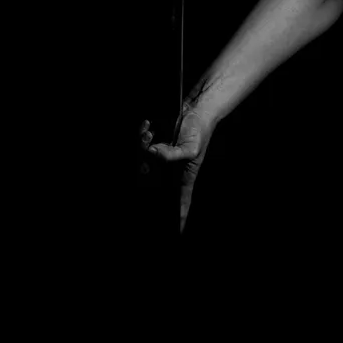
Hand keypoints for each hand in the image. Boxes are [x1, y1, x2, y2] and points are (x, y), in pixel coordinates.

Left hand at [139, 106, 213, 232]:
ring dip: (142, 145)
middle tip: (149, 145)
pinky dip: (142, 135)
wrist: (196, 111)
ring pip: (144, 160)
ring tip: (149, 133)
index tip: (179, 230)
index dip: (180, 215)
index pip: (182, 200)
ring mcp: (163, 157)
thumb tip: (154, 154)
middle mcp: (171, 169)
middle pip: (152, 178)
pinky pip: (143, 145)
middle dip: (145, 164)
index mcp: (184, 176)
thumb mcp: (190, 147)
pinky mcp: (157, 145)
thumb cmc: (199, 133)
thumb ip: (173, 155)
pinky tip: (147, 127)